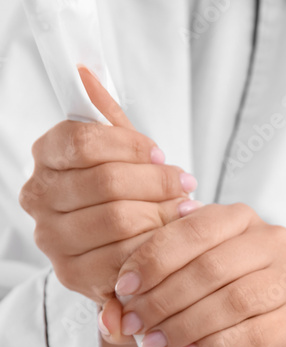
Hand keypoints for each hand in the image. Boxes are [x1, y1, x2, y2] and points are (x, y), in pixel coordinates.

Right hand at [19, 68, 197, 317]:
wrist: (128, 247)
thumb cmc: (126, 192)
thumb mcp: (119, 149)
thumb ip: (106, 115)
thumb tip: (85, 72)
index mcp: (46, 156)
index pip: (84, 141)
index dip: (130, 146)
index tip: (160, 153)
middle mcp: (39, 197)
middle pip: (107, 182)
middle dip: (156, 183)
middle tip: (184, 184)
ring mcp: (52, 239)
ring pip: (119, 220)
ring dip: (161, 215)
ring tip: (183, 211)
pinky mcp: (73, 275)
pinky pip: (123, 258)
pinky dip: (155, 249)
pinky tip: (171, 241)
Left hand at [101, 202, 285, 346]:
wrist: (271, 343)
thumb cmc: (220, 303)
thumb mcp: (182, 284)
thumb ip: (146, 291)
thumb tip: (110, 318)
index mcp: (240, 218)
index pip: (194, 228)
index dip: (154, 257)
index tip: (123, 287)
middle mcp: (272, 241)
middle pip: (211, 266)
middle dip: (164, 297)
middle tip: (135, 322)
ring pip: (232, 300)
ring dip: (185, 324)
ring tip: (155, 342)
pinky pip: (249, 334)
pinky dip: (212, 345)